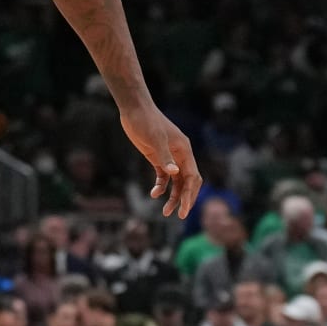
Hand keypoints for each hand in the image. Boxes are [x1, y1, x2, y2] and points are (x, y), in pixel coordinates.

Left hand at [120, 102, 200, 218]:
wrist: (134, 110)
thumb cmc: (146, 121)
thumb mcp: (154, 138)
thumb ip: (164, 156)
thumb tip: (175, 172)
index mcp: (185, 150)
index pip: (192, 177)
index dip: (189, 195)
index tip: (183, 210)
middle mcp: (180, 155)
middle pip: (187, 182)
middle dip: (184, 199)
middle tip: (178, 215)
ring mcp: (169, 157)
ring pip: (176, 182)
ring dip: (172, 197)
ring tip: (165, 212)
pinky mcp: (157, 158)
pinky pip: (164, 177)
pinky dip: (160, 187)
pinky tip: (153, 194)